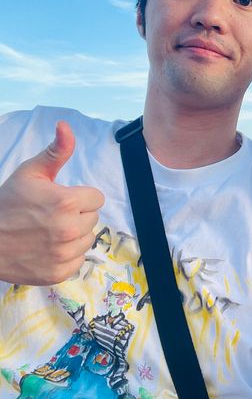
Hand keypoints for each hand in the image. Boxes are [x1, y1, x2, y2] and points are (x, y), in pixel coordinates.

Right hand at [0, 121, 103, 285]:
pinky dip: (67, 255)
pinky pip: (78, 259)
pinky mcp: (58, 273)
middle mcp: (69, 229)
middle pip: (93, 218)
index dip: (80, 197)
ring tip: (49, 231)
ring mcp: (64, 254)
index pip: (96, 198)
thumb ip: (56, 151)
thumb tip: (66, 125)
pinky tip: (48, 248)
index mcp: (67, 202)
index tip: (61, 199)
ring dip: (74, 235)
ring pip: (88, 238)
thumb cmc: (8, 203)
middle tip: (51, 215)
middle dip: (77, 214)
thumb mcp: (31, 172)